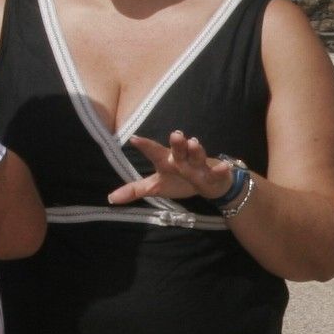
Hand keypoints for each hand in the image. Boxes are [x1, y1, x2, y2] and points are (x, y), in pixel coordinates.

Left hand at [110, 130, 235, 205]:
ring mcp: (199, 166)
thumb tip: (110, 199)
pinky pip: (218, 172)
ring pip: (197, 157)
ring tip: (194, 142)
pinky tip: (223, 166)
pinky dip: (221, 169)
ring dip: (196, 150)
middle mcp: (182, 160)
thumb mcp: (156, 186)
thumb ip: (134, 190)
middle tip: (175, 134)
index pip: (154, 151)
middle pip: (178, 151)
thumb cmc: (179, 180)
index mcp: (167, 161)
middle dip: (177, 143)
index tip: (134, 138)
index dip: (145, 146)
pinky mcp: (214, 174)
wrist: (209, 183)